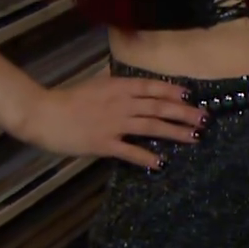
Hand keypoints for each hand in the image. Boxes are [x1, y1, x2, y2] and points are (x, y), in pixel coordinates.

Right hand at [11, 72, 206, 167]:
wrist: (44, 113)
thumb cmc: (68, 98)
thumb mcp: (96, 85)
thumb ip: (116, 86)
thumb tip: (133, 85)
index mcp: (119, 87)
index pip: (153, 87)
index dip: (173, 92)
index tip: (191, 97)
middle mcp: (122, 103)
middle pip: (159, 107)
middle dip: (185, 113)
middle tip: (205, 118)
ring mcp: (114, 124)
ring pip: (151, 127)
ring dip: (175, 132)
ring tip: (194, 137)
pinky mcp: (104, 144)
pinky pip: (130, 151)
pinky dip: (146, 157)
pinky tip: (161, 162)